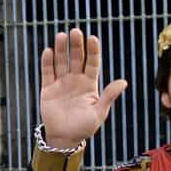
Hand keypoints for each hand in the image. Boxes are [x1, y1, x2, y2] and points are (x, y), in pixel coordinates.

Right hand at [40, 28, 127, 146]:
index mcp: (89, 84)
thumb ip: (109, 96)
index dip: (92, 51)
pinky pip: (47, 73)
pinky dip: (47, 62)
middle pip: (76, 58)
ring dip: (61, 49)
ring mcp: (61, 83)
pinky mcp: (47, 89)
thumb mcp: (99, 112)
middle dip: (76, 45)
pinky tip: (48, 51)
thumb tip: (123, 82)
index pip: (92, 63)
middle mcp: (75, 80)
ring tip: (61, 36)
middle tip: (75, 32)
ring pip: (61, 62)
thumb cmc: (84, 127)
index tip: (92, 39)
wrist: (65, 139)